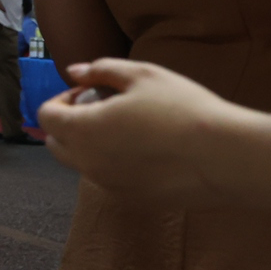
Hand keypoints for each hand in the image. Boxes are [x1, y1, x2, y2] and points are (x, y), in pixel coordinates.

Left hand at [36, 58, 244, 202]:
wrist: (225, 157)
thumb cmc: (182, 109)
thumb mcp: (141, 75)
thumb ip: (100, 70)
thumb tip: (74, 72)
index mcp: (82, 131)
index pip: (46, 117)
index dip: (62, 99)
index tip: (90, 91)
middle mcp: (87, 164)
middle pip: (56, 143)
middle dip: (69, 123)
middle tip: (104, 107)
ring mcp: (108, 186)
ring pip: (81, 163)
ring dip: (90, 144)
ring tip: (129, 127)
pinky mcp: (132, 199)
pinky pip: (107, 178)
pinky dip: (112, 162)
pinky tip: (148, 149)